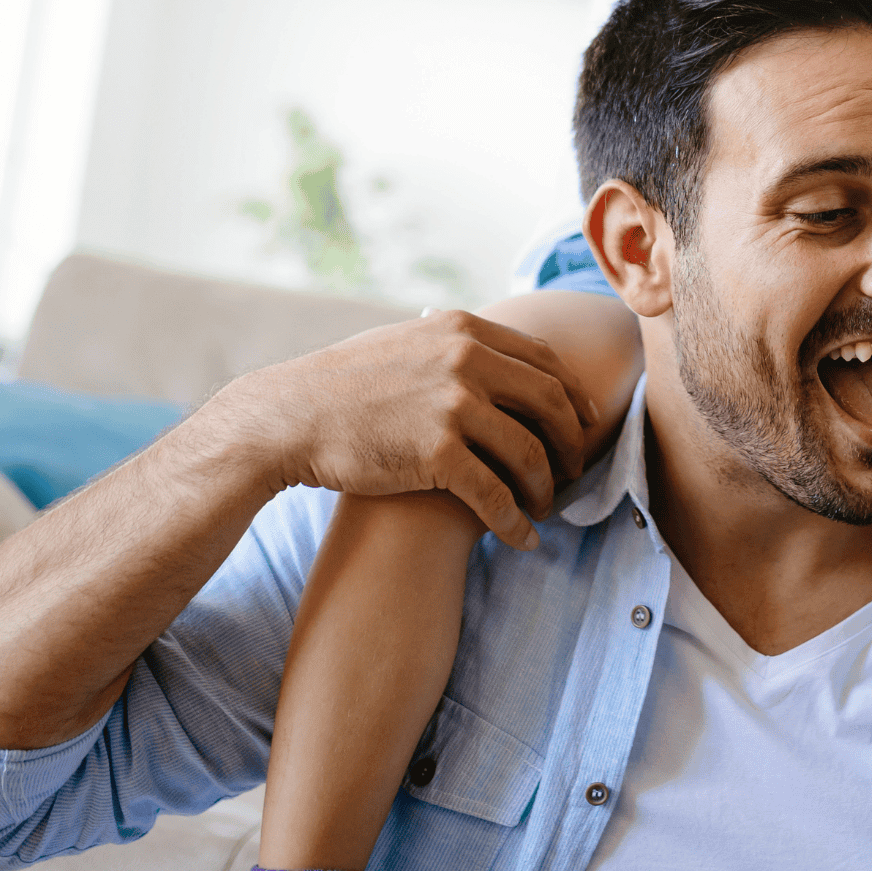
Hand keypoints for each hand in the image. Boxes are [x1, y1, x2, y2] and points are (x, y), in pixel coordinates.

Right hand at [213, 309, 595, 548]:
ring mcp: (454, 405)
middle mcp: (467, 360)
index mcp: (465, 330)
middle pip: (551, 403)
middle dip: (571, 442)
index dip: (572, 396)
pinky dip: (515, 522)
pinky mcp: (437, 452)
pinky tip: (523, 540)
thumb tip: (492, 346)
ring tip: (544, 508)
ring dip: (545, 487)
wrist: (287, 418)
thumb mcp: (407, 342)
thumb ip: (454, 344)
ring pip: (529, 453)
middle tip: (574, 470)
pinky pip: (495, 495)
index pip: (545, 360)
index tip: (585, 422)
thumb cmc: (342, 385)